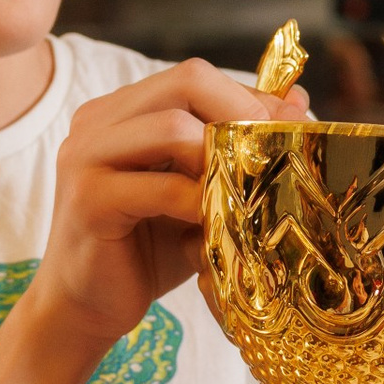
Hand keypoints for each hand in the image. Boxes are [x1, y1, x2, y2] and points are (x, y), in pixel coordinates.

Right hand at [28, 59, 305, 379]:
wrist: (88, 307)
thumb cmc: (148, 249)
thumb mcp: (198, 190)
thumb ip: (234, 146)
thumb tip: (297, 100)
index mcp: (121, 111)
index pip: (194, 77)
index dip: (248, 99)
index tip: (288, 131)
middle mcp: (97, 121)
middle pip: (186, 82)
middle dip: (242, 115)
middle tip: (272, 155)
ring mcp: (86, 156)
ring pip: (172, 126)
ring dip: (221, 158)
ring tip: (240, 192)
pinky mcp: (88, 200)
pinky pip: (160, 186)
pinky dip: (199, 202)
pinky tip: (212, 225)